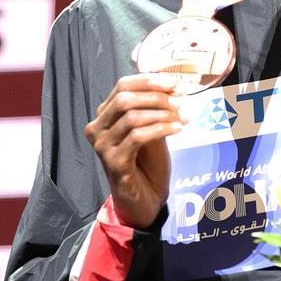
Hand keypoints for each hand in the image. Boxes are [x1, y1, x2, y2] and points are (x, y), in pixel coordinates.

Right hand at [85, 74, 182, 229]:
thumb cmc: (148, 163)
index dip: (150, 80)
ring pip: (132, 117)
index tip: (175, 83)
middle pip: (125, 98)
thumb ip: (156, 109)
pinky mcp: (113, 162)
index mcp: (105, 115)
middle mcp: (98, 128)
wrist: (145, 199)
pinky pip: (138, 137)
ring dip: (163, 114)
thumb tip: (173, 86)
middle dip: (157, 97)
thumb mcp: (152, 128)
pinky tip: (177, 129)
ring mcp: (103, 146)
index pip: (123, 85)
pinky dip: (161, 129)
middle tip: (181, 102)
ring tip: (182, 118)